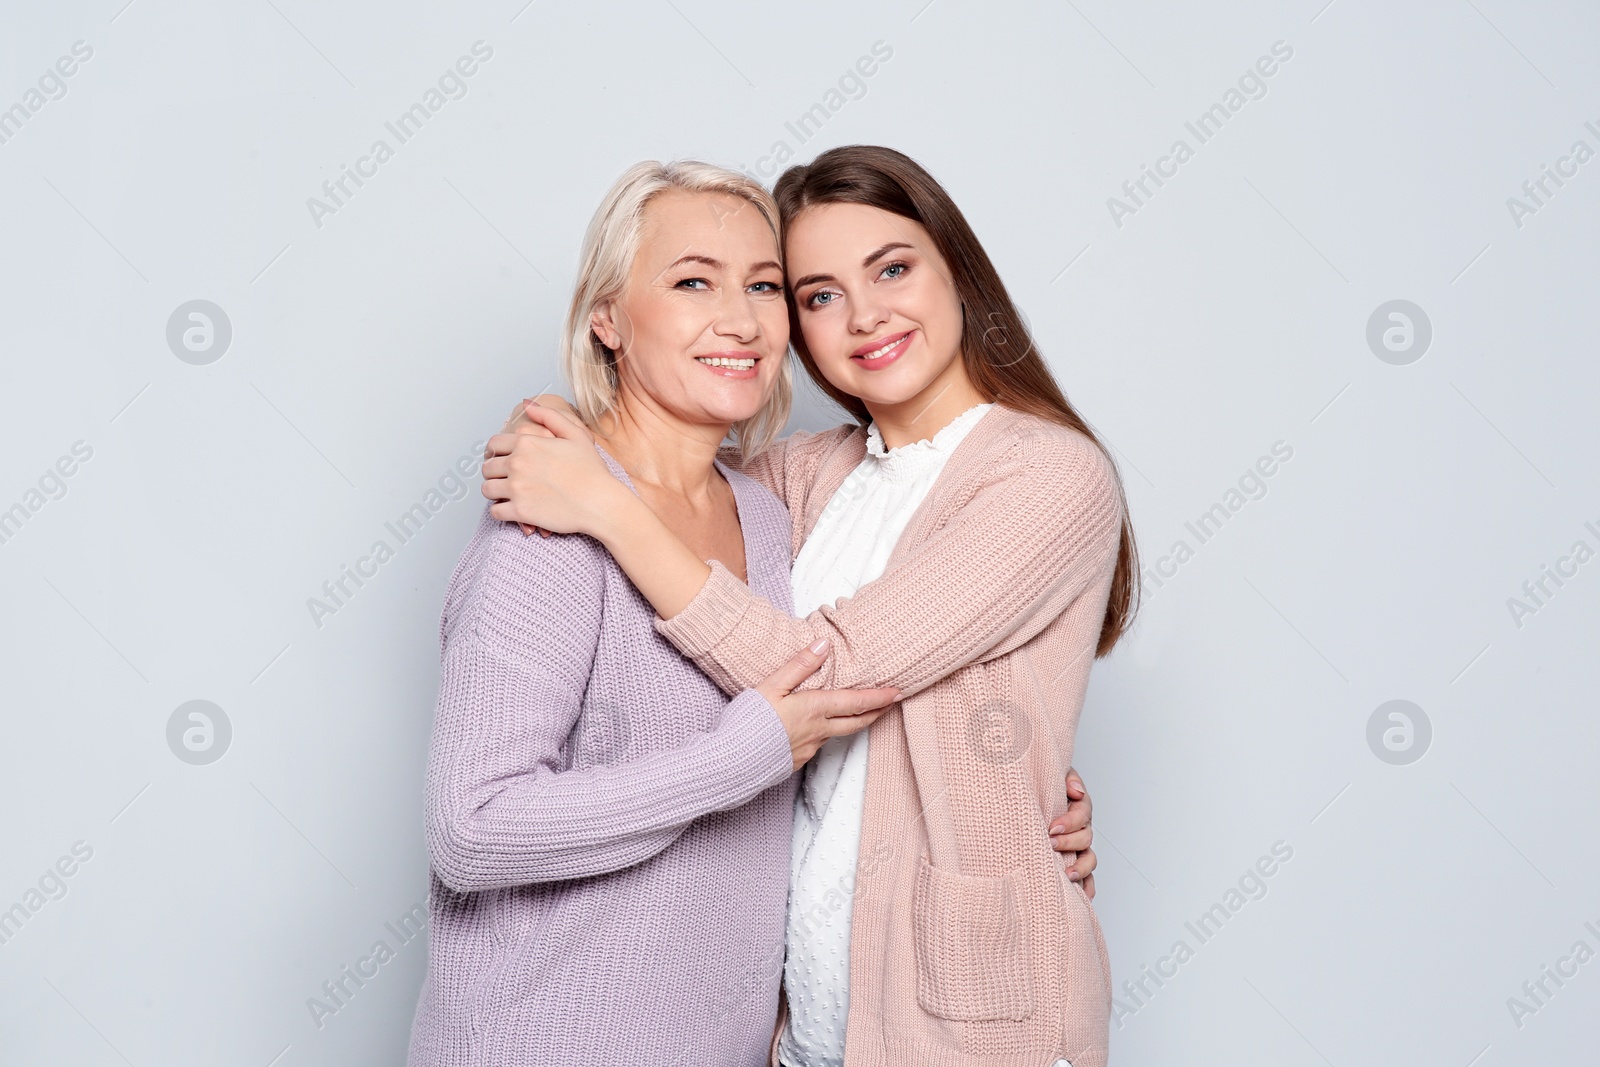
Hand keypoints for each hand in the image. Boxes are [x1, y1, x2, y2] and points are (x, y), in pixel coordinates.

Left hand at [486, 395, 577, 535]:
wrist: (600, 503)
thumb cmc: (591, 471)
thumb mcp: (575, 434)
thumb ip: (549, 415)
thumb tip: (527, 405)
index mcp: (527, 443)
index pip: (494, 444)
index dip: (495, 452)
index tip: (501, 460)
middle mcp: (517, 464)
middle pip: (487, 467)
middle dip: (494, 473)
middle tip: (505, 479)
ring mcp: (517, 488)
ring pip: (487, 489)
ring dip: (495, 491)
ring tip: (507, 494)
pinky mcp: (519, 511)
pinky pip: (495, 511)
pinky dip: (500, 511)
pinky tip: (512, 510)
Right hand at [754, 639, 899, 769]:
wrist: (729, 762)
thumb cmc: (747, 720)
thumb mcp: (771, 685)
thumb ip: (799, 665)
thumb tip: (824, 644)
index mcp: (814, 709)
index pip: (856, 701)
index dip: (879, 697)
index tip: (897, 691)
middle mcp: (817, 731)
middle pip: (856, 722)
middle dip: (876, 712)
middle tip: (891, 704)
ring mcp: (808, 749)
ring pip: (837, 734)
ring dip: (853, 723)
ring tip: (859, 712)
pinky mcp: (795, 761)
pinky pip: (818, 745)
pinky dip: (828, 734)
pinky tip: (819, 730)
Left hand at [1049, 767, 1096, 899]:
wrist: (1027, 796)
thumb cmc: (1040, 786)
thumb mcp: (1053, 775)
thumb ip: (1066, 779)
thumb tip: (1076, 791)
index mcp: (1078, 807)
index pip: (1082, 814)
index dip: (1070, 822)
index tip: (1052, 827)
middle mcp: (1081, 829)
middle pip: (1085, 838)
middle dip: (1069, 842)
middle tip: (1051, 844)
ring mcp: (1078, 848)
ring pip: (1089, 860)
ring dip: (1080, 868)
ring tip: (1067, 874)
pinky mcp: (1073, 863)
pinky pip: (1086, 878)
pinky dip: (1086, 887)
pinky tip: (1082, 896)